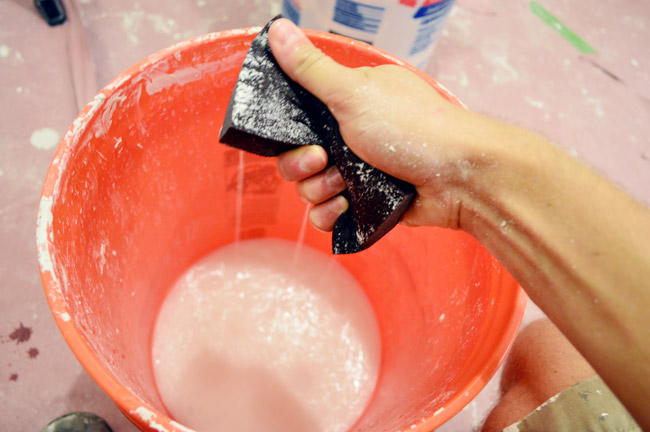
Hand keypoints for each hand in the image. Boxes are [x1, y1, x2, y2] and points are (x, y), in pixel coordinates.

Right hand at [268, 18, 490, 231]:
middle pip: (298, 157)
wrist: (458, 178)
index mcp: (347, 104)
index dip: (289, 132)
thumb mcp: (354, 92)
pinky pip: (328, 214)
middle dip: (302, 165)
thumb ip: (311, 68)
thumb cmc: (413, 128)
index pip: (299, 119)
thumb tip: (278, 29)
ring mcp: (358, 171)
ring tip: (343, 186)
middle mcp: (350, 137)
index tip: (294, 134)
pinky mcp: (365, 203)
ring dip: (318, 190)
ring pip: (310, 188)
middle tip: (323, 161)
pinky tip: (344, 207)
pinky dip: (330, 214)